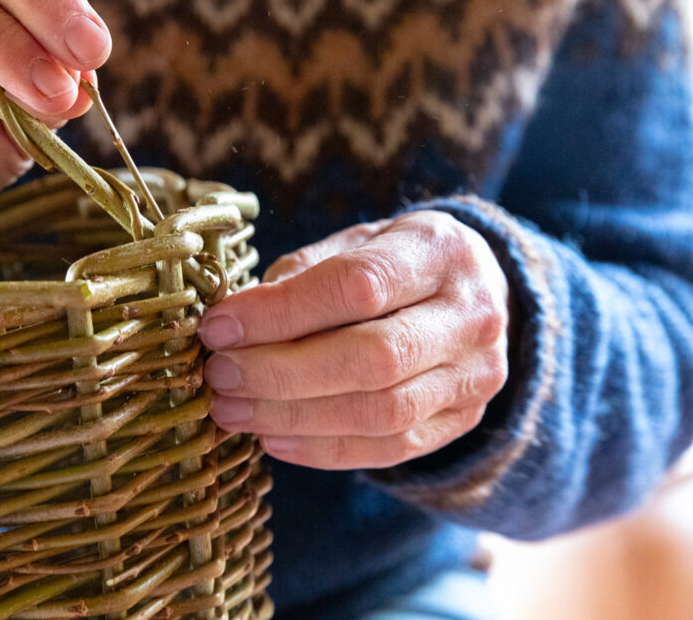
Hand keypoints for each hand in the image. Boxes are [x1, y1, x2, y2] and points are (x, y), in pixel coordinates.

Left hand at [202, 211, 509, 469]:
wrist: (474, 294)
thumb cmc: (393, 262)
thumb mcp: (352, 243)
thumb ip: (300, 276)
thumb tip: (233, 325)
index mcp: (438, 249)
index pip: (357, 286)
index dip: (279, 313)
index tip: (218, 328)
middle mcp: (471, 314)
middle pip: (372, 358)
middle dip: (281, 372)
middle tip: (220, 376)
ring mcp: (475, 375)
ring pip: (381, 412)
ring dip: (293, 418)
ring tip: (234, 411)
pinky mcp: (463, 420)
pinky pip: (390, 449)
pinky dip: (323, 450)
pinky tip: (272, 438)